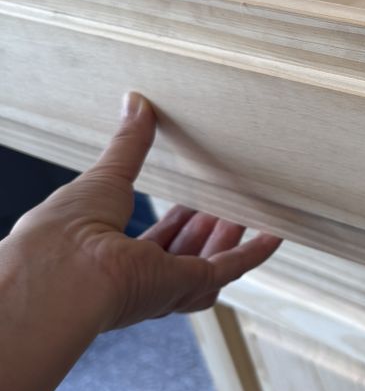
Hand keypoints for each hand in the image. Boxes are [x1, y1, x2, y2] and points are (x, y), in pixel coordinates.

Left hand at [7, 92, 280, 330]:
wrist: (65, 267)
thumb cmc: (65, 231)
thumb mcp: (105, 175)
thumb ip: (129, 144)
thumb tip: (136, 103)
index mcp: (112, 259)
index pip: (155, 242)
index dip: (177, 221)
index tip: (194, 200)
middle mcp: (138, 280)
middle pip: (187, 254)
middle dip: (207, 227)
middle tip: (225, 201)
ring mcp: (163, 287)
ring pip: (209, 262)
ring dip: (229, 235)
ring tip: (244, 208)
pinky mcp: (186, 286)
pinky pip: (229, 269)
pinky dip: (254, 252)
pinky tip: (274, 234)